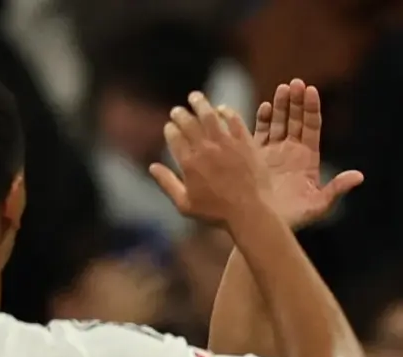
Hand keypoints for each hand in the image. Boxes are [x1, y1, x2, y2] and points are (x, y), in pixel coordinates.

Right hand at [148, 92, 269, 225]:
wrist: (250, 211)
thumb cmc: (217, 213)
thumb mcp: (185, 204)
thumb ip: (167, 184)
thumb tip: (151, 167)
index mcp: (189, 163)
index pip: (175, 137)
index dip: (170, 129)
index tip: (169, 126)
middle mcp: (205, 149)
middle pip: (189, 123)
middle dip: (180, 114)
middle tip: (178, 110)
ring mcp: (226, 143)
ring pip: (209, 115)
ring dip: (200, 104)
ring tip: (195, 97)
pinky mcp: (245, 141)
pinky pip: (234, 119)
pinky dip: (226, 111)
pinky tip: (221, 108)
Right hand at [251, 79, 363, 229]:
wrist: (263, 226)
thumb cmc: (293, 220)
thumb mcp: (319, 206)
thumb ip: (336, 189)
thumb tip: (359, 177)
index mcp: (308, 158)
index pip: (312, 127)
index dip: (312, 109)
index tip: (311, 91)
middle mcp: (292, 152)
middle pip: (296, 120)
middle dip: (296, 101)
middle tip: (296, 83)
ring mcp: (274, 153)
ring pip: (278, 123)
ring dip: (280, 105)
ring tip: (282, 88)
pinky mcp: (256, 157)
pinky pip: (259, 134)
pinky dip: (261, 120)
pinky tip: (264, 107)